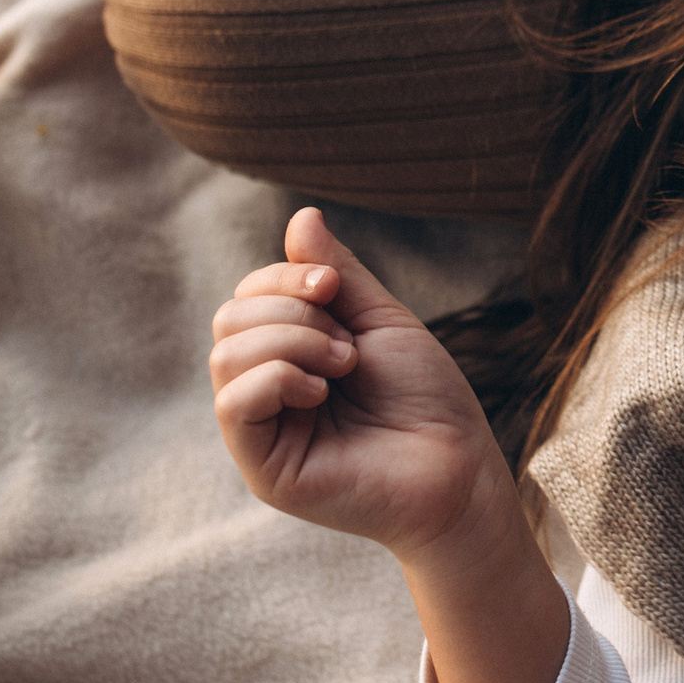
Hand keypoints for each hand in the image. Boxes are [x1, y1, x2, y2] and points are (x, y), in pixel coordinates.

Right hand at [209, 205, 511, 562]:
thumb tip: (301, 215)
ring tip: (344, 366)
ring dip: (293, 342)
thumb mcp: (379, 320)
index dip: (284, 276)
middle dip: (291, 312)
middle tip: (347, 344)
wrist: (457, 466)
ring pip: (226, 355)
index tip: (334, 287)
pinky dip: (277, 378)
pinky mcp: (262, 467)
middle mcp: (265, 391)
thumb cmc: (426, 398)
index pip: (247, 296)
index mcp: (288, 355)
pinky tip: (321, 393)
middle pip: (229, 319)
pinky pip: (232, 402)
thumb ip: (335, 273)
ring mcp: (260, 432)